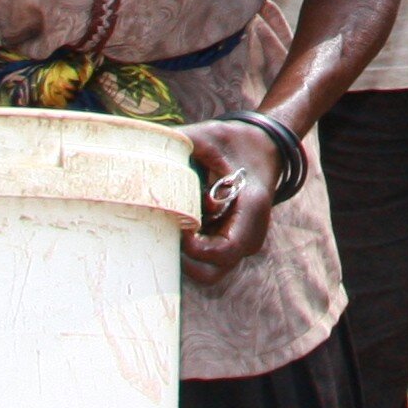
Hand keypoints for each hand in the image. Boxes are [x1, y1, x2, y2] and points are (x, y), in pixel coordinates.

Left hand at [182, 116, 288, 282]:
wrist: (264, 146)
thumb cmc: (235, 141)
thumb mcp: (209, 136)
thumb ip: (180, 144)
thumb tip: (142, 154)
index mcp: (251, 208)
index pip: (224, 250)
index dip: (194, 247)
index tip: (176, 227)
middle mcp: (250, 233)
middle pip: (211, 271)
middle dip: (184, 259)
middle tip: (167, 235)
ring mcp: (241, 242)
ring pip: (207, 269)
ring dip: (184, 256)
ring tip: (171, 229)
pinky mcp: (230, 242)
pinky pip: (206, 259)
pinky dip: (188, 249)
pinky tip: (178, 224)